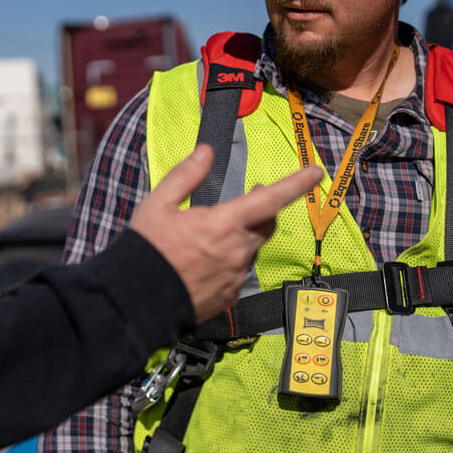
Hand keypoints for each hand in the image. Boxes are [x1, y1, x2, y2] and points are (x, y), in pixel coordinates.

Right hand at [129, 145, 321, 322]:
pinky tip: (207, 262)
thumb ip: (187, 175)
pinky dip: (231, 261)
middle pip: (266, 223)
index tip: (315, 173)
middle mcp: (238, 251)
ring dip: (242, 236)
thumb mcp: (159, 204)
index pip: (271, 199)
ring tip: (212, 236)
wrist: (137, 300)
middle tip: (252, 196)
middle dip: (264, 207)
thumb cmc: (147, 250)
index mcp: (224, 224)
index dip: (296, 184)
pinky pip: (240, 272)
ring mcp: (236, 276)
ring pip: (252, 248)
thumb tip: (206, 152)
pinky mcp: (231, 296)